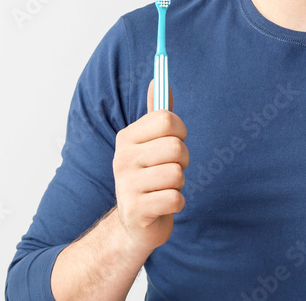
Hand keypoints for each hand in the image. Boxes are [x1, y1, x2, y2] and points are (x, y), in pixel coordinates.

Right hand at [111, 79, 187, 256]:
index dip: (180, 130)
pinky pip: (175, 198)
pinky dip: (177, 203)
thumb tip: (158, 80)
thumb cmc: (148, 178)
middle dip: (183, 160)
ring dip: (178, 184)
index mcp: (126, 138)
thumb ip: (157, 114)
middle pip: (176, 147)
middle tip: (170, 170)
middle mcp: (122, 158)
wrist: (134, 225)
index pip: (165, 118)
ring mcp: (126, 185)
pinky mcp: (136, 210)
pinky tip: (162, 204)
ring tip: (164, 188)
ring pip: (177, 174)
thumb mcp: (150, 145)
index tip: (174, 141)